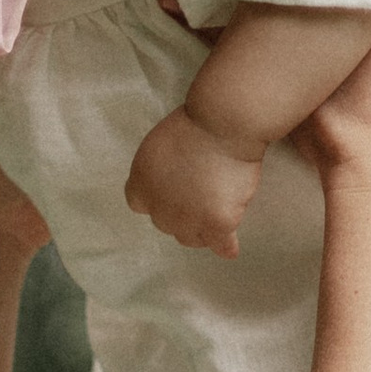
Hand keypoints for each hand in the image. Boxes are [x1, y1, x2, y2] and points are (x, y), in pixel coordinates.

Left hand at [125, 103, 264, 257]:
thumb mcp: (158, 144)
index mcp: (141, 185)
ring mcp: (189, 219)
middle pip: (166, 225)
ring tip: (213, 220)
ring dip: (201, 231)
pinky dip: (226, 246)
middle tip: (198, 199)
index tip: (170, 194)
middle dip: (180, 215)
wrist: (222, 124)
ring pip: (191, 239)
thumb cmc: (195, 124)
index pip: (140, 205)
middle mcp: (159, 209)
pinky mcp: (217, 223)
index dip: (157, 200)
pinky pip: (222, 245)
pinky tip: (230, 247)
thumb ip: (156, 170)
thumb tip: (166, 182)